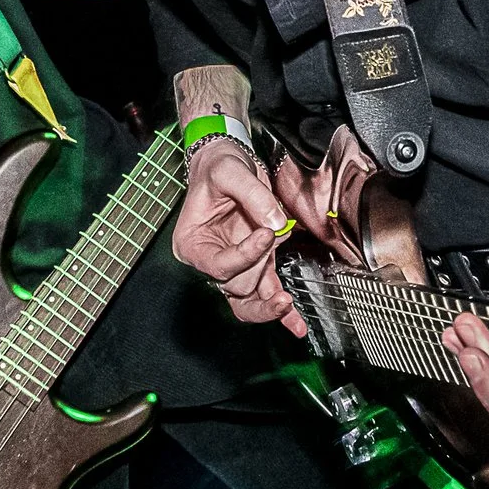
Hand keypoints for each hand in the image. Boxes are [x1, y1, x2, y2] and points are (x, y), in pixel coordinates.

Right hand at [170, 139, 303, 336]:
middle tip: (273, 236)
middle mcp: (210, 260)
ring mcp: (233, 265)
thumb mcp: (231, 171)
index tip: (267, 232)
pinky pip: (265, 294)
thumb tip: (275, 222)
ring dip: (270, 299)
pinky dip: (280, 311)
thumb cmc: (218, 168)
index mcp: (192, 244)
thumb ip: (253, 195)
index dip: (246, 254)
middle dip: (259, 266)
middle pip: (236, 285)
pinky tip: (295, 325)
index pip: (220, 265)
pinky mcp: (255, 264)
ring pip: (248, 300)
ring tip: (288, 300)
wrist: (227, 164)